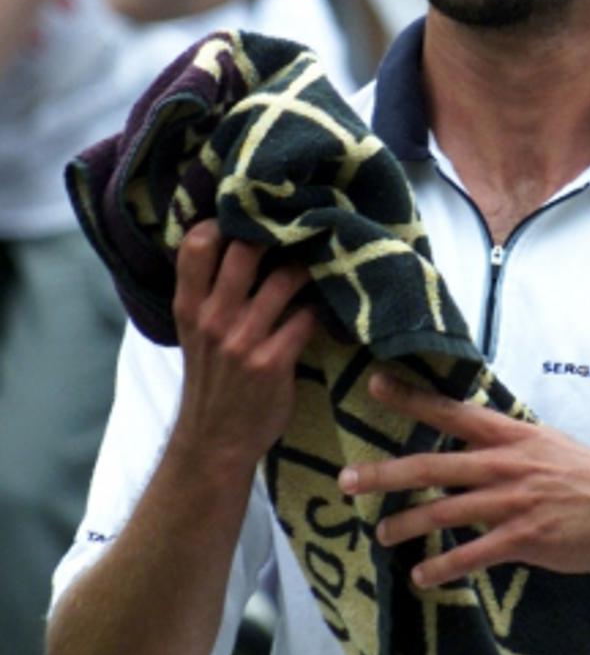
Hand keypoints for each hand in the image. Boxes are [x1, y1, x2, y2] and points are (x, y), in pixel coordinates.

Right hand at [170, 219, 316, 469]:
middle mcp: (212, 317)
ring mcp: (242, 339)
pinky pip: (307, 318)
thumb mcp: (194, 334)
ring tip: (327, 263)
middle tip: (307, 226)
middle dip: (280, 233)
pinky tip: (334, 306)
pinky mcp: (273, 361)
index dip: (228, 220)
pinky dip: (323, 308)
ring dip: (311, 268)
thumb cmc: (213, 381)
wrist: (215, 441)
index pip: (197, 244)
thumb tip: (238, 244)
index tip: (258, 213)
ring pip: (285, 278)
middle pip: (246, 250)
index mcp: (189, 305)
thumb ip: (209, 293)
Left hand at [337, 372, 589, 588]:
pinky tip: (422, 575)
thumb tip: (469, 446)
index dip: (413, 399)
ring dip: (407, 524)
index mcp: (512, 436)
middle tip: (346, 479)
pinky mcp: (527, 537)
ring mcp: (515, 501)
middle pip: (433, 465)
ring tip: (381, 534)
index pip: (453, 412)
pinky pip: (474, 553)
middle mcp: (507, 464)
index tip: (374, 384)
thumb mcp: (547, 446)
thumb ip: (507, 446)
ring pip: (446, 512)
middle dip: (386, 473)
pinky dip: (444, 566)